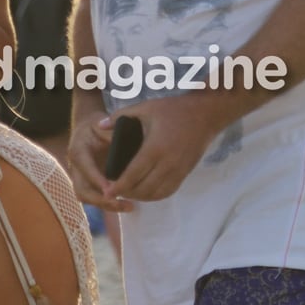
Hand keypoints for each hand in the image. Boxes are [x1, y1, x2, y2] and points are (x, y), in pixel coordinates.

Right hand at [67, 105, 123, 211]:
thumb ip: (112, 134)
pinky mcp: (88, 184)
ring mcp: (81, 178)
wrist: (87, 129)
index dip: (97, 180)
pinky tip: (127, 204)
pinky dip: (109, 203)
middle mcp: (75, 168)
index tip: (112, 189)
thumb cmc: (96, 126)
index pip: (86, 169)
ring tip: (128, 207)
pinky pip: (95, 197)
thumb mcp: (103, 123)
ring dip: (106, 205)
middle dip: (101, 200)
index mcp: (78, 152)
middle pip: (82, 190)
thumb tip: (124, 145)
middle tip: (121, 203)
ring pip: (87, 197)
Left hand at [97, 93, 227, 205]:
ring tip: (127, 192)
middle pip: (143, 188)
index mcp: (155, 147)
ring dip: (140, 197)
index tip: (107, 192)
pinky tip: (145, 192)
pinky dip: (154, 196)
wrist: (206, 114)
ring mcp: (178, 170)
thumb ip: (121, 116)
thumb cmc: (174, 109)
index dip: (119, 186)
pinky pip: (168, 191)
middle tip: (114, 192)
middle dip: (127, 193)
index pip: (133, 174)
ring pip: (156, 193)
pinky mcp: (185, 173)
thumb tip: (99, 125)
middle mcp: (167, 163)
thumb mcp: (146, 108)